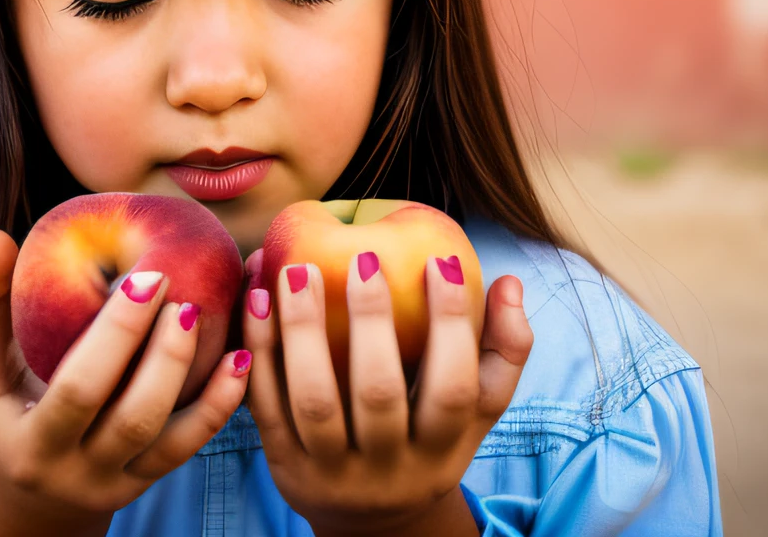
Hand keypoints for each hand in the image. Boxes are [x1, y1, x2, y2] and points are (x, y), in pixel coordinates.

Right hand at [0, 230, 251, 536]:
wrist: (32, 495)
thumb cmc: (10, 407)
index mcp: (29, 443)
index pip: (80, 389)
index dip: (119, 335)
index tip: (147, 278)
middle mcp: (75, 472)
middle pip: (132, 416)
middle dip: (164, 353)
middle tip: (184, 293)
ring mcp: (116, 484)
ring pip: (166, 434)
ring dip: (194, 374)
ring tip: (208, 315)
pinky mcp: (147, 484)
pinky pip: (189, 446)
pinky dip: (220, 403)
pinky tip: (240, 358)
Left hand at [241, 249, 531, 536]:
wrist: (368, 523)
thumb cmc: (427, 441)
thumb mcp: (474, 414)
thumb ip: (501, 352)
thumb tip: (510, 283)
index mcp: (441, 453)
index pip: (454, 390)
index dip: (453, 326)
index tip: (440, 261)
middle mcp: (387, 468)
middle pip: (379, 393)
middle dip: (371, 321)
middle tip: (362, 257)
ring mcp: (329, 470)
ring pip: (314, 400)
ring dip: (302, 330)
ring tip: (297, 270)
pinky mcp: (282, 463)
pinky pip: (265, 403)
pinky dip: (259, 350)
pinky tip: (257, 299)